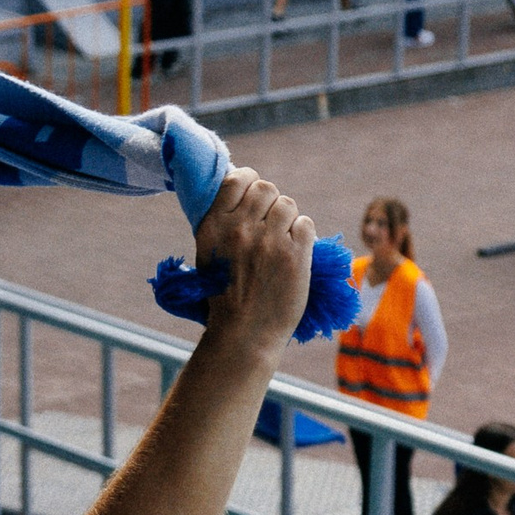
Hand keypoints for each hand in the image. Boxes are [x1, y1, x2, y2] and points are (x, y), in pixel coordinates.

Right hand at [191, 168, 314, 354]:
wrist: (243, 335)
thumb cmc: (224, 298)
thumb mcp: (209, 256)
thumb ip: (223, 225)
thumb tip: (244, 195)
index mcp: (213, 226)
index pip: (238, 178)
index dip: (250, 183)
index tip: (254, 198)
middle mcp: (239, 229)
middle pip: (267, 188)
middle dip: (271, 203)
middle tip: (270, 225)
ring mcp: (268, 241)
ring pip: (288, 204)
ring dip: (288, 219)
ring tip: (282, 241)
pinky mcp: (294, 255)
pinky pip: (305, 224)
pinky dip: (302, 235)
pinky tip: (294, 252)